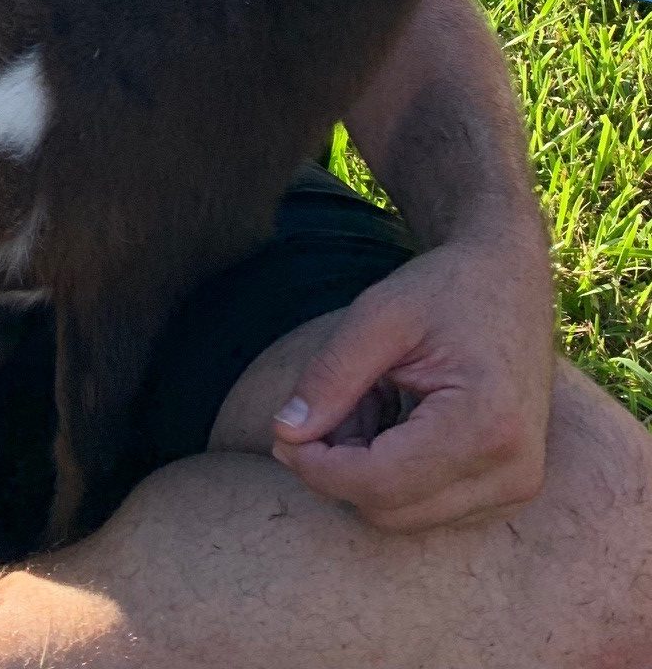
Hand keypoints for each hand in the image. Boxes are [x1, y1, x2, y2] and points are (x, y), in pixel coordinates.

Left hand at [269, 234, 554, 531]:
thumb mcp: (378, 316)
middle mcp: (512, 470)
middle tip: (328, 403)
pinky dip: (393, 473)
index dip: (317, 467)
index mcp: (485, 424)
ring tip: (370, 400)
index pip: (379, 483)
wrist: (511, 282)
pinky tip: (394, 419)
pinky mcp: (511, 490)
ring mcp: (517, 486)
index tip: (281, 434)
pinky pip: (428, 507)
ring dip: (365, 470)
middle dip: (339, 467)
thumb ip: (330, 377)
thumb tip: (284, 434)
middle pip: (389, 509)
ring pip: (404, 516)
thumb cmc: (445, 289)